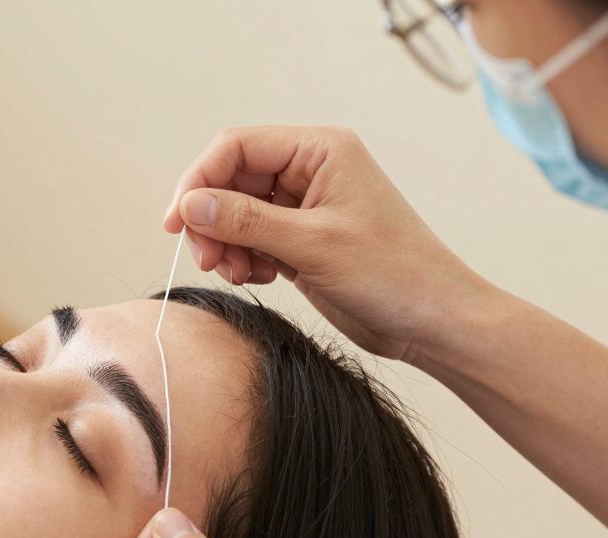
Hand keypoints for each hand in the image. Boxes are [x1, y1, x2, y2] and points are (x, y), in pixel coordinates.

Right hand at [162, 125, 491, 361]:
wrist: (431, 321)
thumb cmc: (393, 273)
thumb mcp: (312, 244)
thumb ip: (246, 221)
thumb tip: (190, 205)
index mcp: (320, 151)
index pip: (237, 147)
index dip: (199, 180)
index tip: (176, 223)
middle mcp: (309, 171)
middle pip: (231, 180)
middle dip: (211, 219)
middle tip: (207, 258)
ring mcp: (303, 206)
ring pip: (236, 212)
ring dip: (224, 243)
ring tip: (236, 274)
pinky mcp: (300, 239)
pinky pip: (251, 238)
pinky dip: (243, 258)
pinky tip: (259, 278)